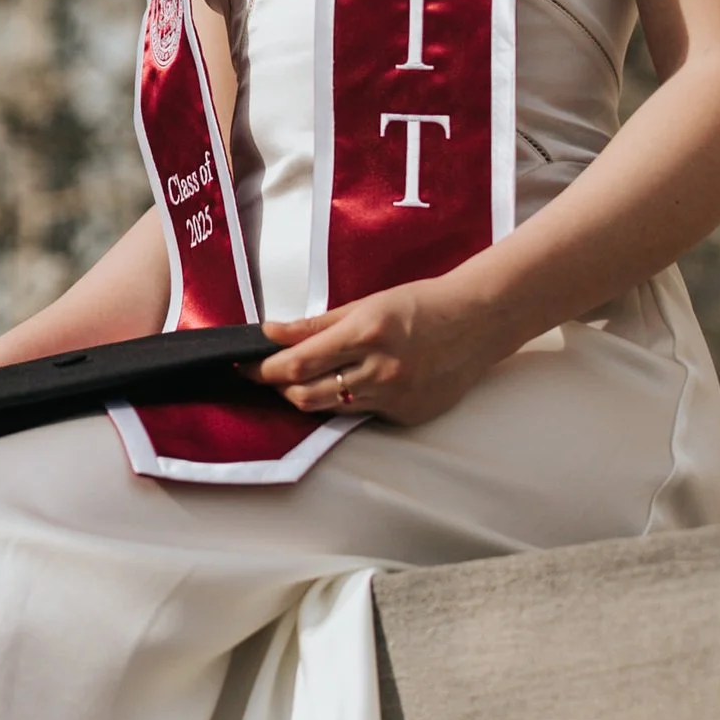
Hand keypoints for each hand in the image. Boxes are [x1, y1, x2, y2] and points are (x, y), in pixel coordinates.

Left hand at [258, 279, 520, 429]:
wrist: (477, 322)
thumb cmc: (421, 304)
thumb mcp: (366, 305)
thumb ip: (315, 325)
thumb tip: (270, 333)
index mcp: (366, 333)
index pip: (297, 364)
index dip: (262, 369)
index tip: (242, 366)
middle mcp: (380, 370)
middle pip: (306, 396)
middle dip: (279, 389)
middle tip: (268, 376)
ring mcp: (396, 397)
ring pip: (330, 409)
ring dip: (308, 396)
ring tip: (303, 379)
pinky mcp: (407, 415)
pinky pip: (362, 414)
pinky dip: (347, 401)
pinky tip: (352, 384)